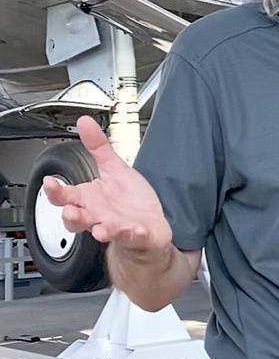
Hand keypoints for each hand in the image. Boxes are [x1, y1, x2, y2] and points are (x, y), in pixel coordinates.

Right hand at [41, 116, 171, 255]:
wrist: (148, 226)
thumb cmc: (128, 201)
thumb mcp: (114, 168)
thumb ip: (98, 147)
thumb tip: (85, 122)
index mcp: (88, 199)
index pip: (64, 196)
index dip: (55, 190)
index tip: (49, 181)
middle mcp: (97, 215)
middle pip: (76, 219)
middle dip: (71, 216)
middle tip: (69, 210)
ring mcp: (115, 227)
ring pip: (101, 231)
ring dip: (100, 230)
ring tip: (100, 229)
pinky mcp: (135, 235)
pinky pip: (131, 236)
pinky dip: (132, 233)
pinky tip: (134, 229)